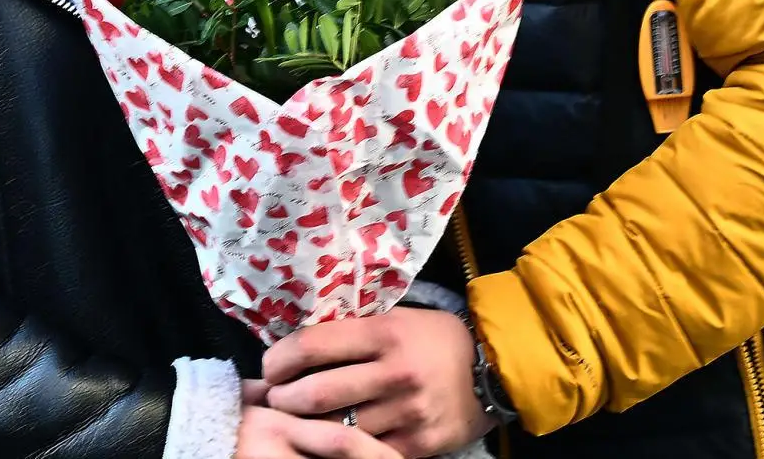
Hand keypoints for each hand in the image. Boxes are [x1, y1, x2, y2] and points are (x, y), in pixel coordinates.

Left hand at [263, 309, 497, 457]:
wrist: (494, 371)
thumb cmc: (434, 340)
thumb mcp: (397, 318)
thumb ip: (353, 329)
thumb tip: (295, 340)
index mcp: (385, 333)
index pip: (313, 345)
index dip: (280, 359)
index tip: (269, 367)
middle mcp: (395, 373)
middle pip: (317, 393)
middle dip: (284, 399)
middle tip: (274, 398)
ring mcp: (407, 413)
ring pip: (338, 429)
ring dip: (308, 427)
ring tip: (296, 420)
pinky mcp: (418, 445)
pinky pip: (367, 452)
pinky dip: (343, 448)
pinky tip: (331, 440)